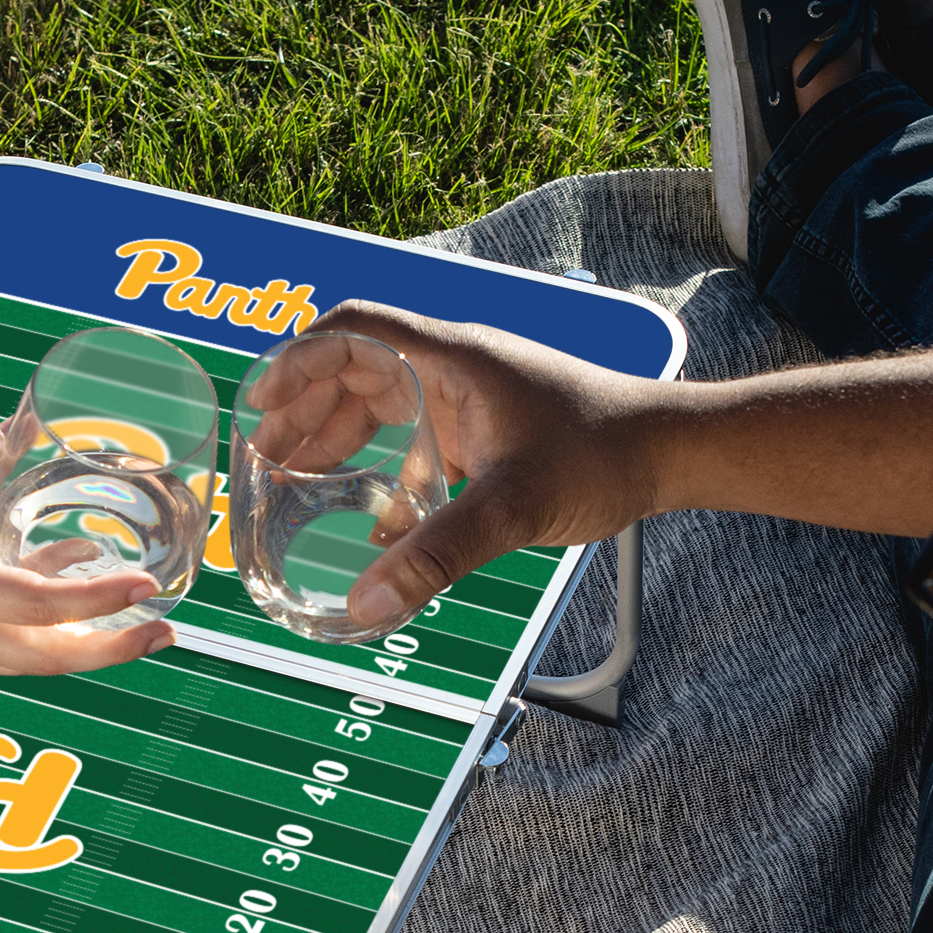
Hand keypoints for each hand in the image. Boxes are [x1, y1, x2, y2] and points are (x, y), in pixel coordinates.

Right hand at [0, 428, 175, 675]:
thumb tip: (28, 427)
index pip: (38, 606)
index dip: (98, 599)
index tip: (148, 585)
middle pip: (50, 658)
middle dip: (115, 649)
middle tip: (168, 630)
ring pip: (30, 662)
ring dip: (85, 645)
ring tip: (135, 618)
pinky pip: (2, 653)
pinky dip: (42, 634)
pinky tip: (59, 593)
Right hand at [299, 302, 668, 629]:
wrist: (671, 451)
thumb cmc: (603, 453)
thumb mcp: (511, 508)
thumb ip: (436, 553)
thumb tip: (365, 602)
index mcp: (452, 359)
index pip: (354, 330)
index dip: (297, 359)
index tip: (261, 401)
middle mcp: (456, 369)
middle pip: (357, 370)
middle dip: (305, 408)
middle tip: (264, 454)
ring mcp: (472, 399)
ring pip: (386, 405)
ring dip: (339, 437)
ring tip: (294, 478)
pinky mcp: (488, 432)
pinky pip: (420, 441)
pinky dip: (386, 471)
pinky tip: (373, 522)